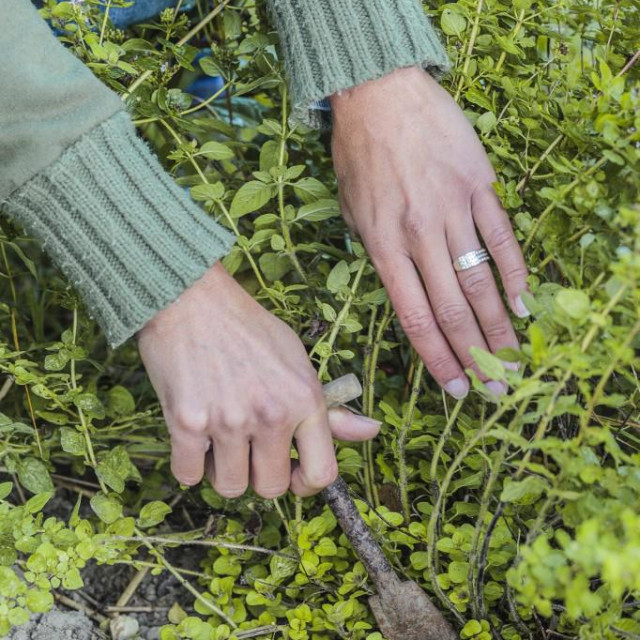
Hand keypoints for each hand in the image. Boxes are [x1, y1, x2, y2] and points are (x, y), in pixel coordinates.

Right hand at [137, 262, 379, 496]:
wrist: (191, 299)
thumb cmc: (248, 328)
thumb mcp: (298, 361)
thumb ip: (330, 407)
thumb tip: (372, 431)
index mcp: (305, 398)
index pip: (321, 473)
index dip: (306, 483)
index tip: (291, 475)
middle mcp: (271, 414)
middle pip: (272, 487)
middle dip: (259, 474)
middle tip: (248, 447)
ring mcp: (228, 420)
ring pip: (230, 487)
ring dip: (223, 470)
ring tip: (219, 439)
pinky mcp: (187, 423)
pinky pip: (188, 476)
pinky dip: (190, 465)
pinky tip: (194, 436)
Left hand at [330, 67, 528, 398]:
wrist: (379, 95)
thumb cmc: (358, 155)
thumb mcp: (351, 211)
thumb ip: (376, 252)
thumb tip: (403, 284)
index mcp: (383, 247)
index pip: (415, 318)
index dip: (437, 358)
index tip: (455, 388)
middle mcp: (419, 236)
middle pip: (453, 309)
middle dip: (475, 356)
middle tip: (494, 388)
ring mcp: (452, 210)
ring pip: (481, 281)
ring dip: (500, 327)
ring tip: (514, 359)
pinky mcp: (477, 186)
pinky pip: (502, 237)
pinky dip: (516, 272)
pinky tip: (523, 303)